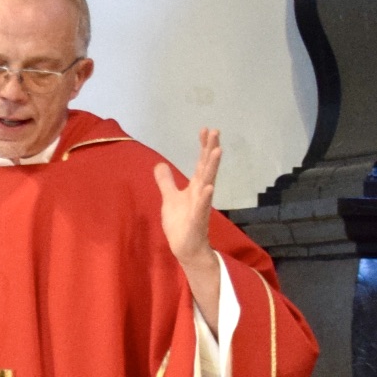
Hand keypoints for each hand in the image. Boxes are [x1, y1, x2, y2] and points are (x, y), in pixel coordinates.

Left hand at [155, 128, 221, 272]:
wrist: (185, 247)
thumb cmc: (180, 223)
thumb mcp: (169, 198)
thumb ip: (166, 181)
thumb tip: (160, 164)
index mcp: (195, 186)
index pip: (201, 162)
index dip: (203, 146)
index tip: (206, 129)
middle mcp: (201, 193)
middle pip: (207, 167)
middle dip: (211, 149)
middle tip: (216, 132)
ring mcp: (200, 206)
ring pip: (208, 183)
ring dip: (212, 167)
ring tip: (217, 151)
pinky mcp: (197, 220)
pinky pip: (202, 207)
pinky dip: (205, 197)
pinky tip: (208, 187)